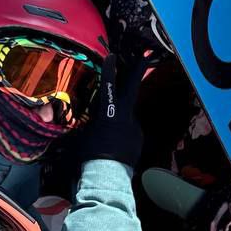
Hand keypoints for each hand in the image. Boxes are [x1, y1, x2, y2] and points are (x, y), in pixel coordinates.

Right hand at [74, 53, 148, 168]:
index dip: (110, 70)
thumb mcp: (83, 136)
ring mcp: (135, 127)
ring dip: (119, 120)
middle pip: (132, 88)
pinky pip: (129, 132)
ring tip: (108, 135)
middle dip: (138, 70)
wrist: (108, 177)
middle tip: (147, 53)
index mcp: (110, 113)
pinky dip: (122, 135)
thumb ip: (89, 124)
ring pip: (127, 117)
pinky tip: (114, 145)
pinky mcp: (139, 139)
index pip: (108, 86)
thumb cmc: (90, 154)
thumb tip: (89, 121)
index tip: (112, 56)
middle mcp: (126, 116)